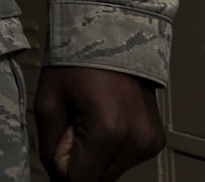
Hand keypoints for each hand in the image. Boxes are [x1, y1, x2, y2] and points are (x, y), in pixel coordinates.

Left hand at [34, 66, 164, 181]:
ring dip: (94, 156)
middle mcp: (135, 142)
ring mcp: (149, 142)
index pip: (78, 180)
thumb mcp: (48, 101)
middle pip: (97, 180)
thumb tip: (58, 173)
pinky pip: (125, 159)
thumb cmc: (77, 61)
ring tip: (88, 118)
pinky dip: (110, 149)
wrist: (112, 36)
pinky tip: (104, 120)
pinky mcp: (155, 141)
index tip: (59, 138)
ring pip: (111, 172)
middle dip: (78, 161)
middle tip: (71, 126)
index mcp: (108, 132)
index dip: (61, 164)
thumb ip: (49, 144)